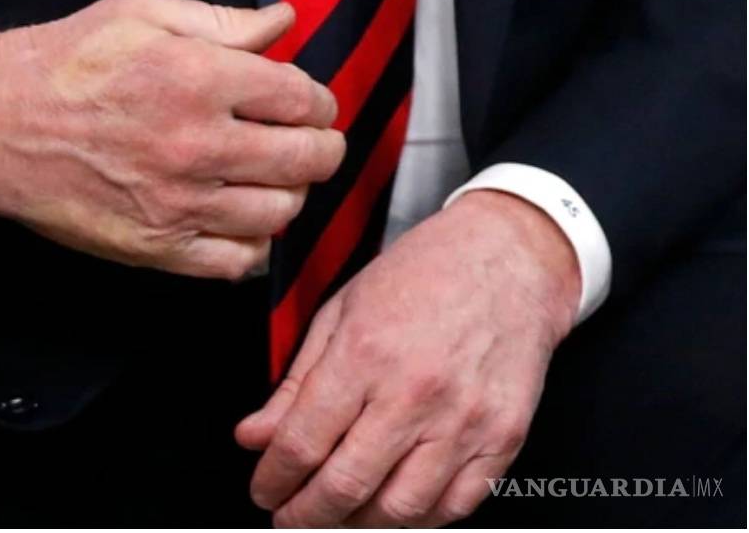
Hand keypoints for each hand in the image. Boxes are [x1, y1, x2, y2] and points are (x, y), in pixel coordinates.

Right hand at [0, 0, 342, 278]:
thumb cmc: (63, 63)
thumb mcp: (140, 14)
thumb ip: (222, 22)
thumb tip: (284, 22)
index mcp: (198, 79)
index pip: (302, 100)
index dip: (320, 102)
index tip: (313, 106)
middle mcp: (195, 146)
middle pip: (305, 160)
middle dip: (323, 149)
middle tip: (314, 145)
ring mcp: (177, 204)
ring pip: (279, 214)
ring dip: (290, 196)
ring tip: (275, 181)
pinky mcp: (154, 248)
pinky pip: (235, 262)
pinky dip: (253, 245)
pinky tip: (243, 223)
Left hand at [235, 191, 581, 526]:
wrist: (508, 257)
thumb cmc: (424, 275)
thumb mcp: (339, 312)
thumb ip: (295, 383)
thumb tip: (255, 435)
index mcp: (365, 353)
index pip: (301, 444)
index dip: (272, 481)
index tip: (265, 490)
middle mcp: (415, 391)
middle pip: (344, 486)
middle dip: (305, 515)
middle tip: (291, 516)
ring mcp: (463, 420)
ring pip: (399, 509)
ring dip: (356, 525)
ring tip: (337, 515)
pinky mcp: (502, 437)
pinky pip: (454, 505)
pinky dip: (416, 520)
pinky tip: (391, 507)